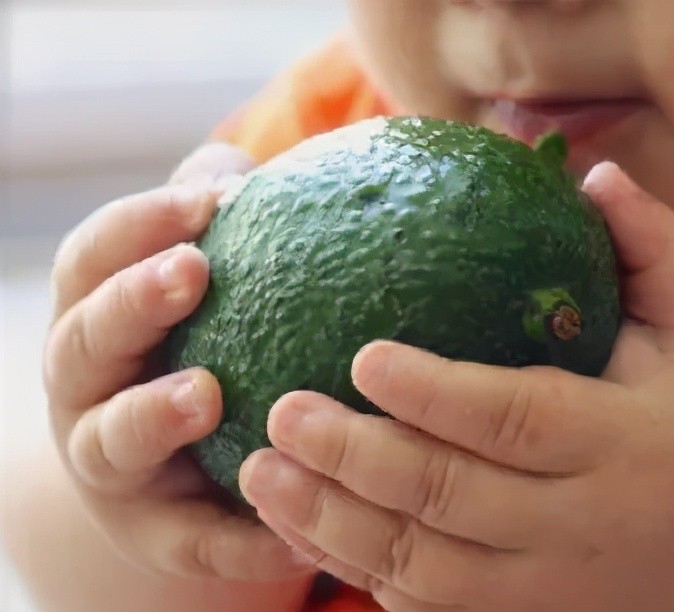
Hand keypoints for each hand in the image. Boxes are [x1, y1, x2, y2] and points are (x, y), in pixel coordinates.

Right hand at [42, 144, 315, 581]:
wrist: (175, 474)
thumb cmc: (198, 345)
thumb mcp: (202, 284)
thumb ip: (221, 221)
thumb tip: (260, 167)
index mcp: (95, 316)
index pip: (93, 259)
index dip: (137, 225)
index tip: (206, 199)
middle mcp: (85, 390)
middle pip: (84, 342)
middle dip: (131, 302)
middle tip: (193, 270)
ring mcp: (110, 466)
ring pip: (110, 441)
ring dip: (150, 415)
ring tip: (205, 395)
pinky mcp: (155, 533)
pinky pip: (190, 540)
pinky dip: (234, 538)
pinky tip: (291, 533)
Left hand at [239, 162, 673, 610]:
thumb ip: (656, 253)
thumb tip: (597, 175)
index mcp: (623, 446)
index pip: (521, 419)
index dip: (438, 394)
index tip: (363, 356)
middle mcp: (580, 528)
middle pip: (453, 496)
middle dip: (358, 456)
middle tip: (285, 407)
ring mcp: (539, 592)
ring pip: (419, 564)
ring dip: (329, 520)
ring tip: (261, 468)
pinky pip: (414, 604)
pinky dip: (348, 566)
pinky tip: (294, 524)